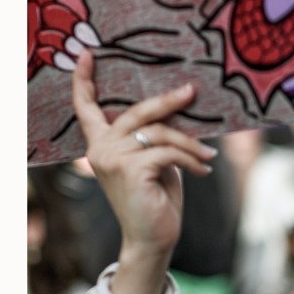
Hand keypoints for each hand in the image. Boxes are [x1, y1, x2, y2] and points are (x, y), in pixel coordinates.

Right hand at [70, 51, 216, 293]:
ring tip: (208, 155)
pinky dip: (191, 159)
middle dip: (168, 101)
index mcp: (101, 144)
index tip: (88, 54)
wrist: (152, 239)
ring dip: (190, 144)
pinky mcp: (131, 169)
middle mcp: (101, 148)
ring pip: (160, 133)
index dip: (84, 80)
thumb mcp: (154, 162)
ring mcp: (113, 158)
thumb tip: (177, 108)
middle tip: (191, 92)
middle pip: (137, 112)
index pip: (86, 108)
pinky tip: (204, 169)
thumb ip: (154, 138)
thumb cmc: (155, 200)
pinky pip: (169, 152)